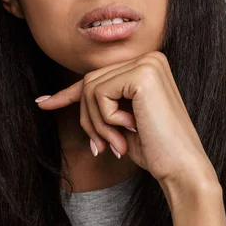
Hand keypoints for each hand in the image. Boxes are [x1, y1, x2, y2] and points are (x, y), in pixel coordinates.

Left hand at [35, 51, 215, 184]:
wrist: (182, 167)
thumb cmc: (155, 148)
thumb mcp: (121, 120)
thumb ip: (99, 103)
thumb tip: (52, 98)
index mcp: (148, 65)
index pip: (98, 77)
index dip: (67, 93)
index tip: (42, 103)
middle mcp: (150, 58)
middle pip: (89, 82)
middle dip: (90, 119)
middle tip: (104, 147)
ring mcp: (147, 64)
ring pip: (90, 88)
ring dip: (98, 124)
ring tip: (118, 143)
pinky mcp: (142, 75)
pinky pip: (99, 94)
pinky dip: (106, 120)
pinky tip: (129, 130)